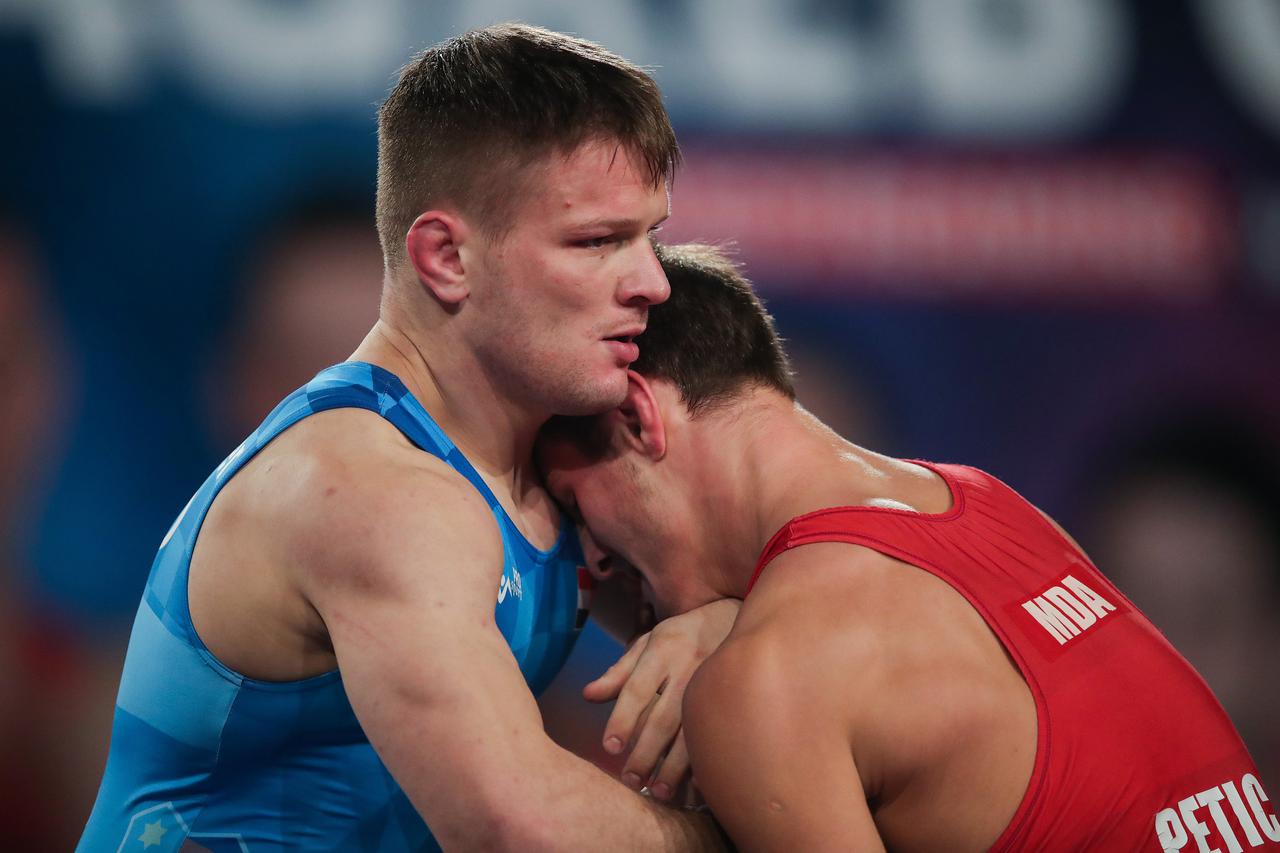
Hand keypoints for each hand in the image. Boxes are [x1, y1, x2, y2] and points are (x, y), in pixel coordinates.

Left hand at [584, 597, 740, 799]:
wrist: (736, 619)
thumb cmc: (683, 636)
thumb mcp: (649, 643)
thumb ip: (619, 672)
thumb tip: (588, 696)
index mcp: (662, 651)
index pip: (637, 689)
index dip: (623, 719)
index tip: (610, 748)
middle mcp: (687, 668)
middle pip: (663, 718)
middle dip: (645, 752)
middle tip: (630, 780)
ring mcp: (713, 685)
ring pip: (692, 732)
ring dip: (675, 766)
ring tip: (659, 791)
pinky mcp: (731, 697)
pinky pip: (718, 733)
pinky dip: (706, 760)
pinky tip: (696, 783)